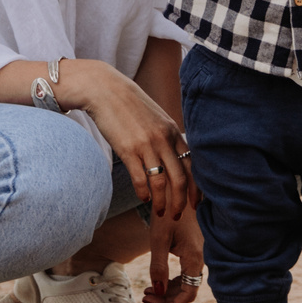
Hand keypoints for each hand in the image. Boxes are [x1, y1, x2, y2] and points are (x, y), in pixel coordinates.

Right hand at [59, 57, 192, 220]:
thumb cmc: (129, 105)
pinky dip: (143, 193)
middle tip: (178, 213)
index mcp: (173, 131)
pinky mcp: (128, 149)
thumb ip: (167, 136)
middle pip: (180, 178)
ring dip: (162, 202)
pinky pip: (140, 178)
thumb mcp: (156, 117)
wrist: (104, 89)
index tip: (196, 202)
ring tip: (160, 212)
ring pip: (161, 182)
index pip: (192, 165)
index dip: (197, 187)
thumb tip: (175, 157)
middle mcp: (163, 139)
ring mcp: (146, 144)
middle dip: (182, 201)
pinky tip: (143, 199)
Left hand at [145, 207, 205, 302]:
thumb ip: (158, 267)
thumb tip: (157, 292)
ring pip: (186, 282)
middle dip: (166, 299)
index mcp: (194, 258)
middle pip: (187, 290)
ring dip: (168, 290)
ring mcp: (199, 254)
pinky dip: (172, 280)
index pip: (187, 294)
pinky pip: (186, 272)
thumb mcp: (159, 239)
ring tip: (147, 292)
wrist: (179, 187)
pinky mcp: (194, 250)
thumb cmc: (168, 211)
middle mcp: (201, 259)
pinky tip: (158, 280)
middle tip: (145, 298)